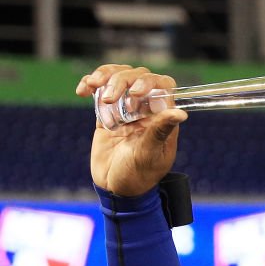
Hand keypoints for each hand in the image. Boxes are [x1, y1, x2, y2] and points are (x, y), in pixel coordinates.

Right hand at [76, 65, 187, 195]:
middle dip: (122, 80)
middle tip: (111, 99)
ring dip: (106, 76)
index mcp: (162, 117)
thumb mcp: (150, 154)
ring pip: (120, 77)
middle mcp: (146, 109)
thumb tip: (182, 113)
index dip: (150, 81)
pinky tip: (82, 90)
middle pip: (138, 77)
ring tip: (92, 87)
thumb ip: (160, 131)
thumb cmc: (140, 176)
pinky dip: (90, 83)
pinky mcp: (106, 112)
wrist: (115, 189)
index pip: (163, 85)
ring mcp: (125, 109)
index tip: (135, 93)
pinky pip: (100, 89)